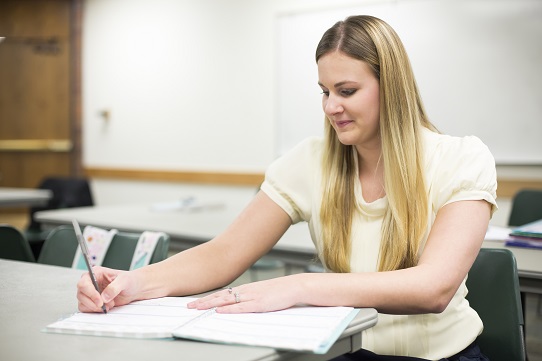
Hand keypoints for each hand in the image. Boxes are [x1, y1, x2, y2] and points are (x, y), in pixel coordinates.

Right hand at [77, 266, 138, 312]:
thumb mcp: (124, 281)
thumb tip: (104, 297)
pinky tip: (106, 307)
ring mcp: (90, 292)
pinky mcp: (92, 301)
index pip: (84, 283)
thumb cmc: (129, 281)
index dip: (90, 293)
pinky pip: (86, 308)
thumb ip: (114, 287)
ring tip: (110, 304)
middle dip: (93, 302)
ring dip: (95, 307)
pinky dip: (95, 311)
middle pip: (81, 294)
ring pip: (82, 302)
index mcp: (96, 273)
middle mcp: (90, 282)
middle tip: (105, 305)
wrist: (134, 289)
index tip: (100, 301)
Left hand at [187, 274, 303, 313]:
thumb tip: (238, 306)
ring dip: (211, 304)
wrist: (295, 286)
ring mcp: (252, 296)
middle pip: (220, 296)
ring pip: (226, 301)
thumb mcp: (262, 293)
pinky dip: (228, 309)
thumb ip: (250, 299)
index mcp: (246, 289)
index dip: (207, 298)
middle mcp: (246, 291)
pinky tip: (219, 311)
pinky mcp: (259, 303)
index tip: (195, 301)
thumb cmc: (281, 291)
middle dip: (203, 301)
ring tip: (197, 308)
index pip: (222, 293)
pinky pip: (240, 307)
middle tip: (189, 305)